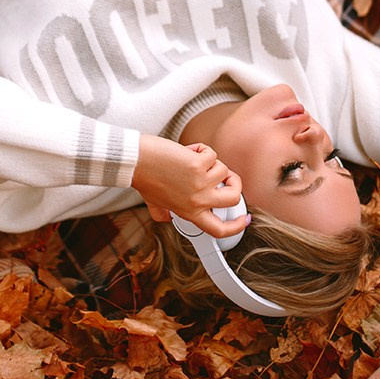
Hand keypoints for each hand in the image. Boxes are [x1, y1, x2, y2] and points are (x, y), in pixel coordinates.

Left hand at [131, 135, 246, 238]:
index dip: (236, 226)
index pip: (219, 229)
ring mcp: (200, 184)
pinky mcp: (198, 166)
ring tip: (191, 159)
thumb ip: (163, 214)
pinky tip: (187, 151)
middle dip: (236, 184)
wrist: (136, 161)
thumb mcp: (155, 203)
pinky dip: (200, 148)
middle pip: (234, 198)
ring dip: (210, 161)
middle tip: (228, 177)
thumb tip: (167, 219)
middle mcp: (197, 202)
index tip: (243, 218)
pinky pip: (211, 154)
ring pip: (223, 170)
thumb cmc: (145, 178)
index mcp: (190, 213)